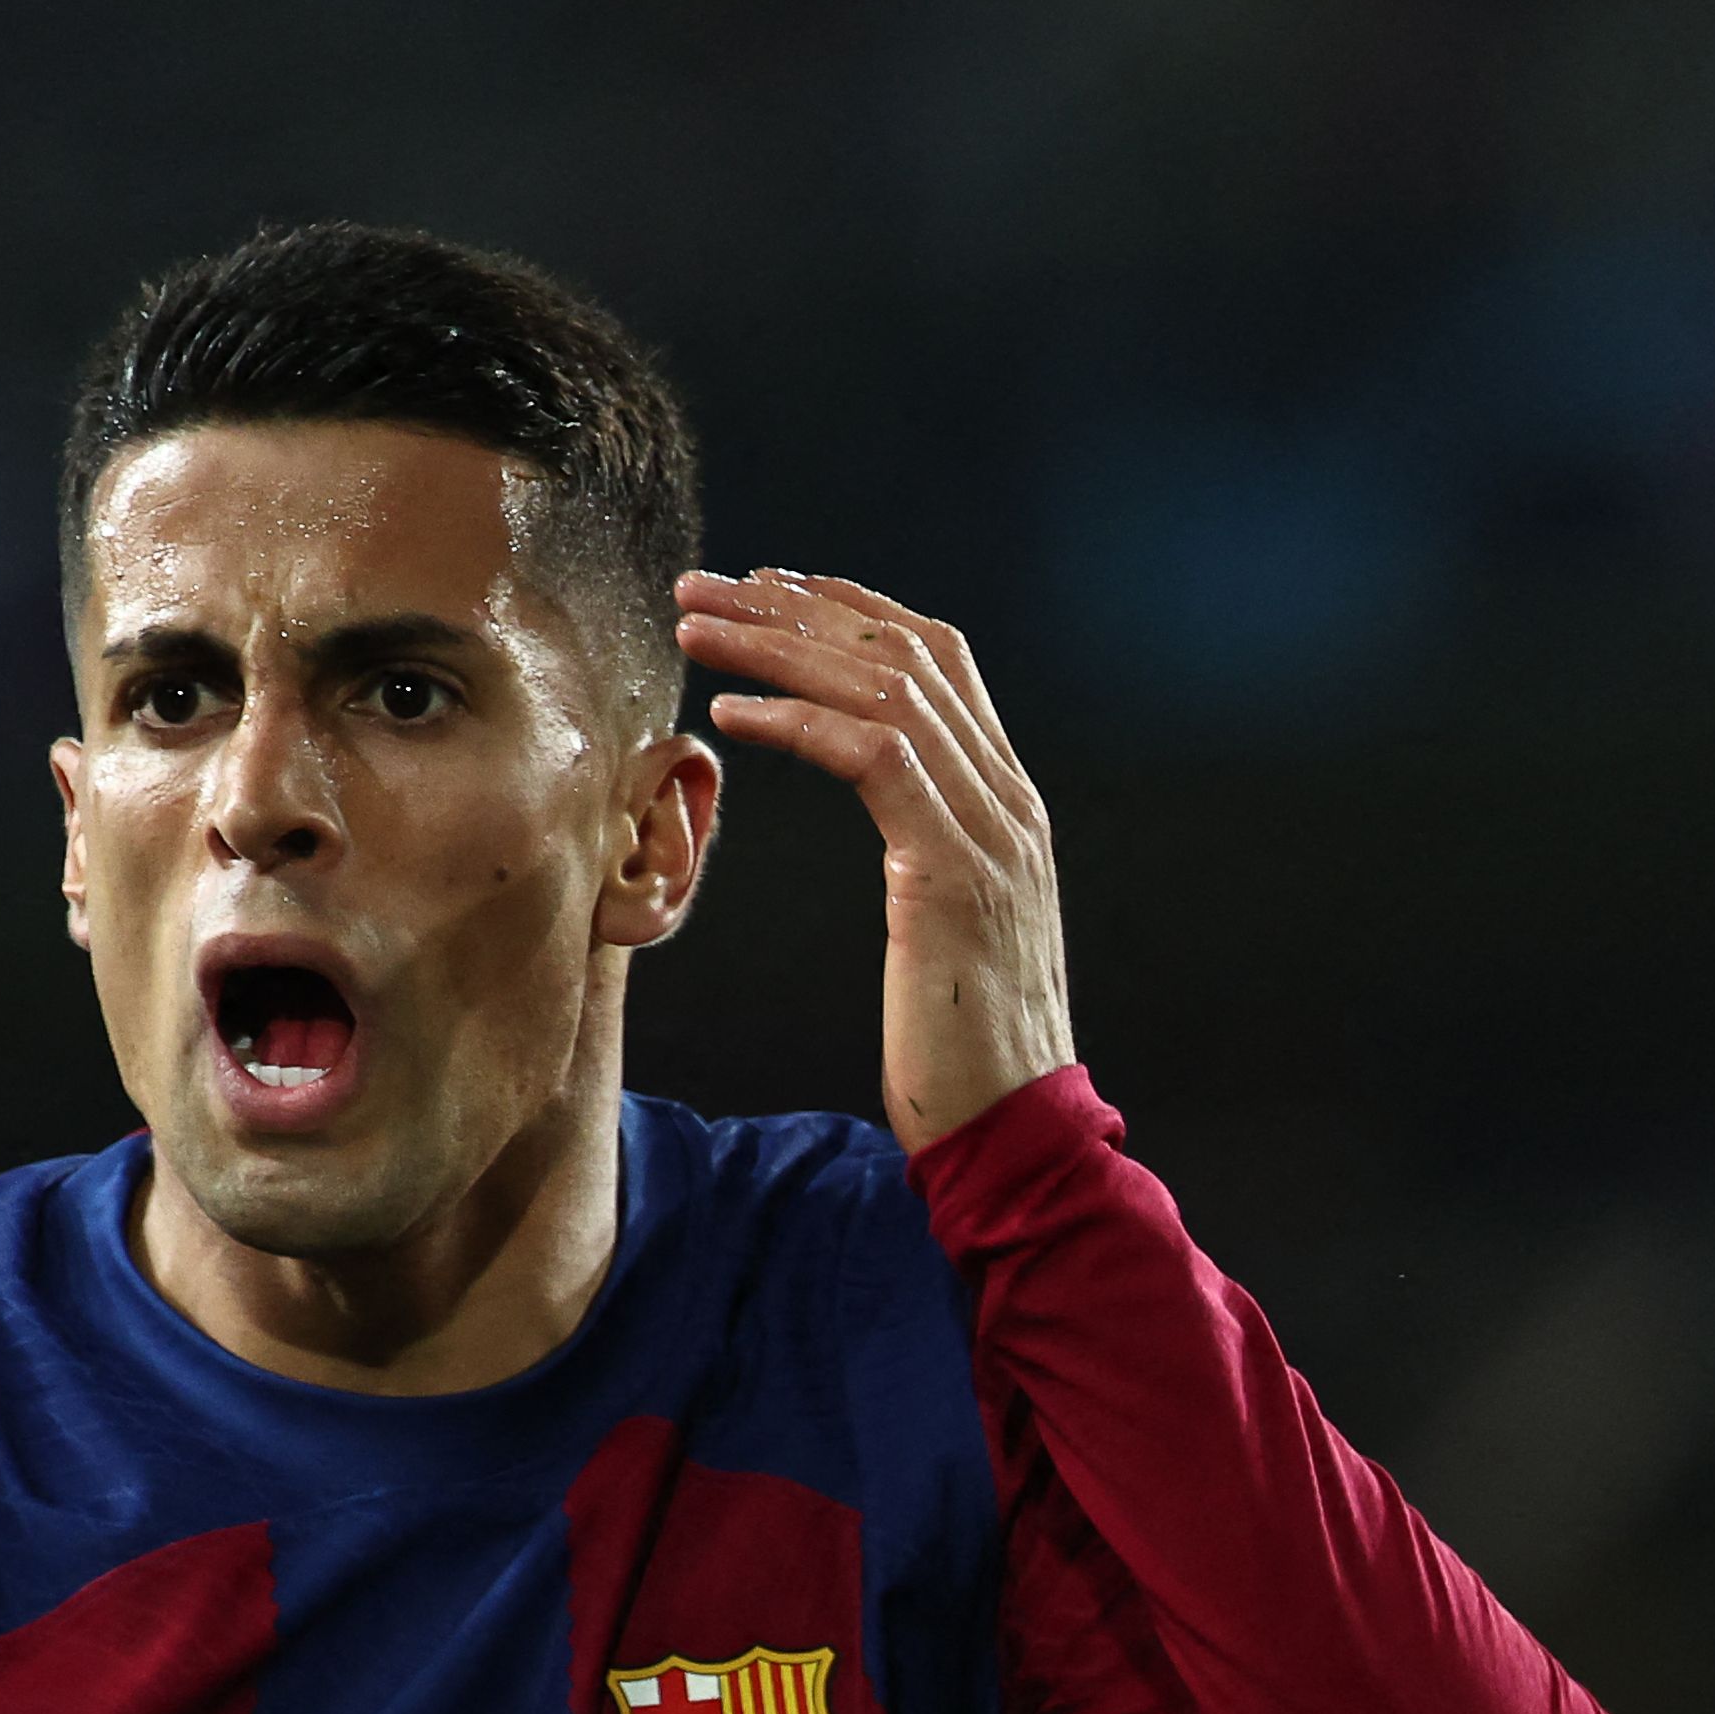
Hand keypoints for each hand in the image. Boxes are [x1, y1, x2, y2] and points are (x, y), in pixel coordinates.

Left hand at [676, 568, 1075, 1151]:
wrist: (1016, 1128)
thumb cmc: (956, 1043)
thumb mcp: (940, 922)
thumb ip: (921, 844)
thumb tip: (872, 797)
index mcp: (1005, 799)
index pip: (934, 657)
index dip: (847, 608)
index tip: (763, 584)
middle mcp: (1007, 797)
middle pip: (902, 652)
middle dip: (797, 606)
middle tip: (702, 586)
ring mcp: (991, 830)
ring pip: (886, 687)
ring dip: (781, 647)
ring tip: (698, 628)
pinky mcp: (953, 873)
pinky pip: (877, 759)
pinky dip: (800, 724)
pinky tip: (731, 715)